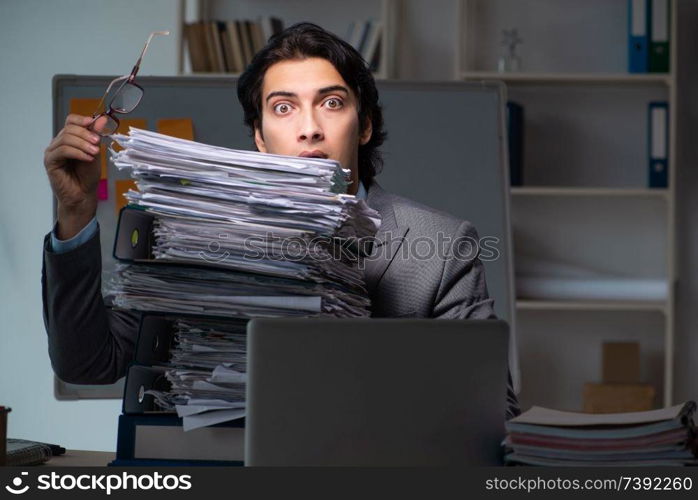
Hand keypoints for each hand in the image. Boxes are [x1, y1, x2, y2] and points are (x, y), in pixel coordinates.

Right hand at [44, 114, 107, 238]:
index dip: (81, 119)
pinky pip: (62, 151)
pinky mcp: (50, 162)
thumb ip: (96, 136)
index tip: (93, 122)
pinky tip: (87, 158)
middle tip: (97, 143)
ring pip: (65, 139)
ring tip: (94, 153)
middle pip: (69, 129)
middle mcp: (58, 143)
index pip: (71, 121)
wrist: (83, 195)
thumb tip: (102, 118)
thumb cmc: (88, 175)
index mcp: (69, 139)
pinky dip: (77, 152)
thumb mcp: (95, 152)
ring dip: (82, 144)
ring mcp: (52, 152)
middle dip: (85, 134)